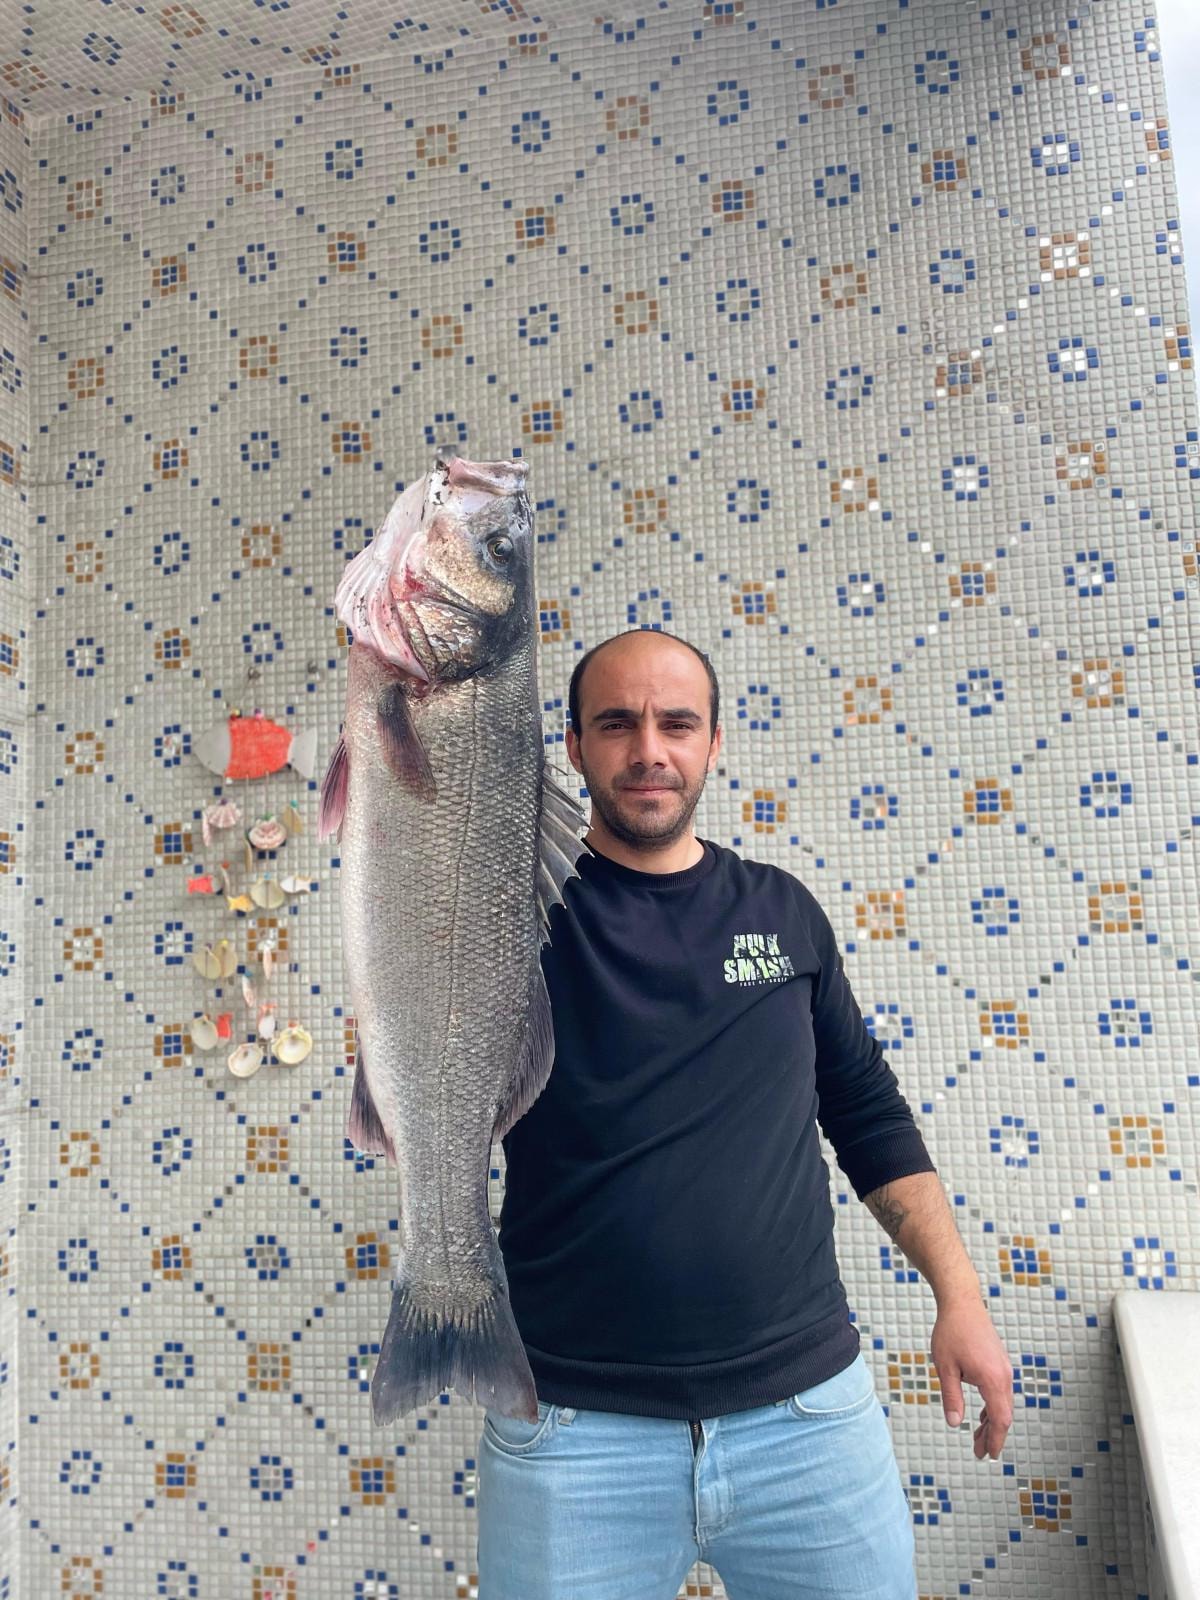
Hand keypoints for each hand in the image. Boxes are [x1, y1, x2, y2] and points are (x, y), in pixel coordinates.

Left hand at [929, 1294, 1013, 1459]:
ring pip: (1002, 1403)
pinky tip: (983, 1416)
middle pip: (1003, 1414)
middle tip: (980, 1453)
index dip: (996, 1440)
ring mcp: (1004, 1368)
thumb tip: (955, 1423)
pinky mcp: (999, 1362)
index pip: (1000, 1419)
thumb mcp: (946, 1367)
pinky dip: (993, 1407)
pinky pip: (1000, 1391)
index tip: (990, 1455)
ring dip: (992, 1422)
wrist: (962, 1302)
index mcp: (993, 1379)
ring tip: (979, 1439)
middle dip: (993, 1436)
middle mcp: (1004, 1375)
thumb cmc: (951, 1332)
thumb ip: (952, 1397)